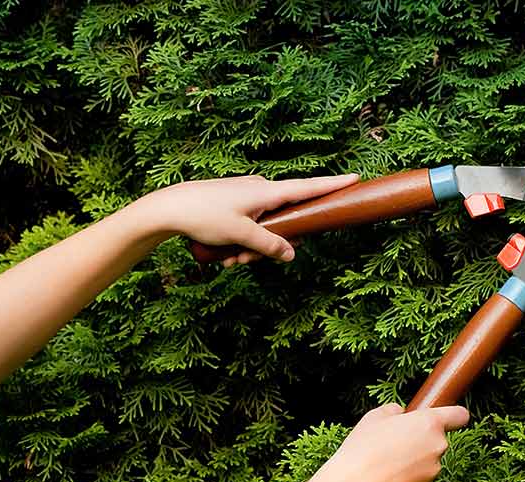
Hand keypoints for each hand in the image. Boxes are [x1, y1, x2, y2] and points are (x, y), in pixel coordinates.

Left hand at [131, 173, 359, 266]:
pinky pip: (248, 226)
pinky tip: (223, 256)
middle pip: (283, 220)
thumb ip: (269, 245)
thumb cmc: (204, 216)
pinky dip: (240, 243)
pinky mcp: (233, 205)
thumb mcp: (240, 235)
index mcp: (266, 191)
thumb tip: (291, 254)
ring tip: (229, 261)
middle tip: (246, 262)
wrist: (168, 208)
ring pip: (263, 228)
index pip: (307, 187)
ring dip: (250, 250)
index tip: (356, 177)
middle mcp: (259, 190)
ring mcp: (246, 197)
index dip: (332, 185)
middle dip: (270, 246)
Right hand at [313, 403, 469, 481]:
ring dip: (412, 462)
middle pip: (437, 441)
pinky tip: (385, 479)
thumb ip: (393, 410)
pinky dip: (405, 480)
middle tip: (393, 443)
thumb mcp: (373, 418)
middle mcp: (437, 446)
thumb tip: (399, 414)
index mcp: (429, 423)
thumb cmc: (362, 450)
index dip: (452, 416)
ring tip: (384, 463)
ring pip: (427, 462)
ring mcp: (432, 471)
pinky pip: (418, 480)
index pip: (460, 415)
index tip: (444, 419)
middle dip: (420, 441)